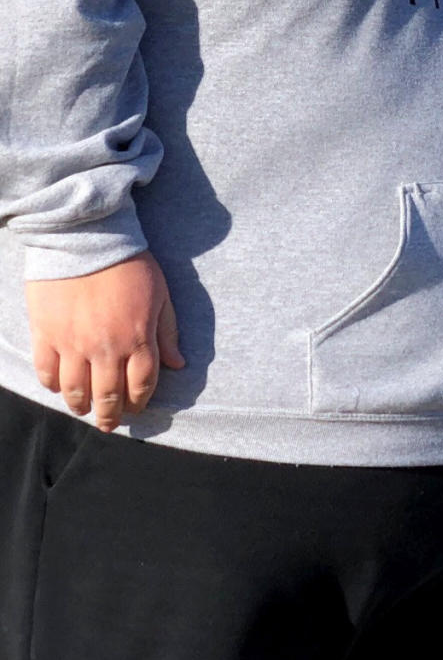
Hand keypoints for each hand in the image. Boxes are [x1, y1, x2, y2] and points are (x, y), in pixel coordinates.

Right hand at [26, 251, 183, 432]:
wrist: (88, 237)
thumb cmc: (129, 262)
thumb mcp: (161, 293)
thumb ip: (168, 331)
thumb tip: (178, 364)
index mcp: (138, 337)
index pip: (142, 385)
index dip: (140, 402)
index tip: (136, 407)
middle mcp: (107, 347)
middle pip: (108, 397)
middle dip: (110, 416)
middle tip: (109, 422)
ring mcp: (74, 343)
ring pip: (76, 392)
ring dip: (82, 406)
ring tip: (85, 408)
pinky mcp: (47, 334)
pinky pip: (47, 373)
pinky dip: (53, 386)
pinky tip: (60, 386)